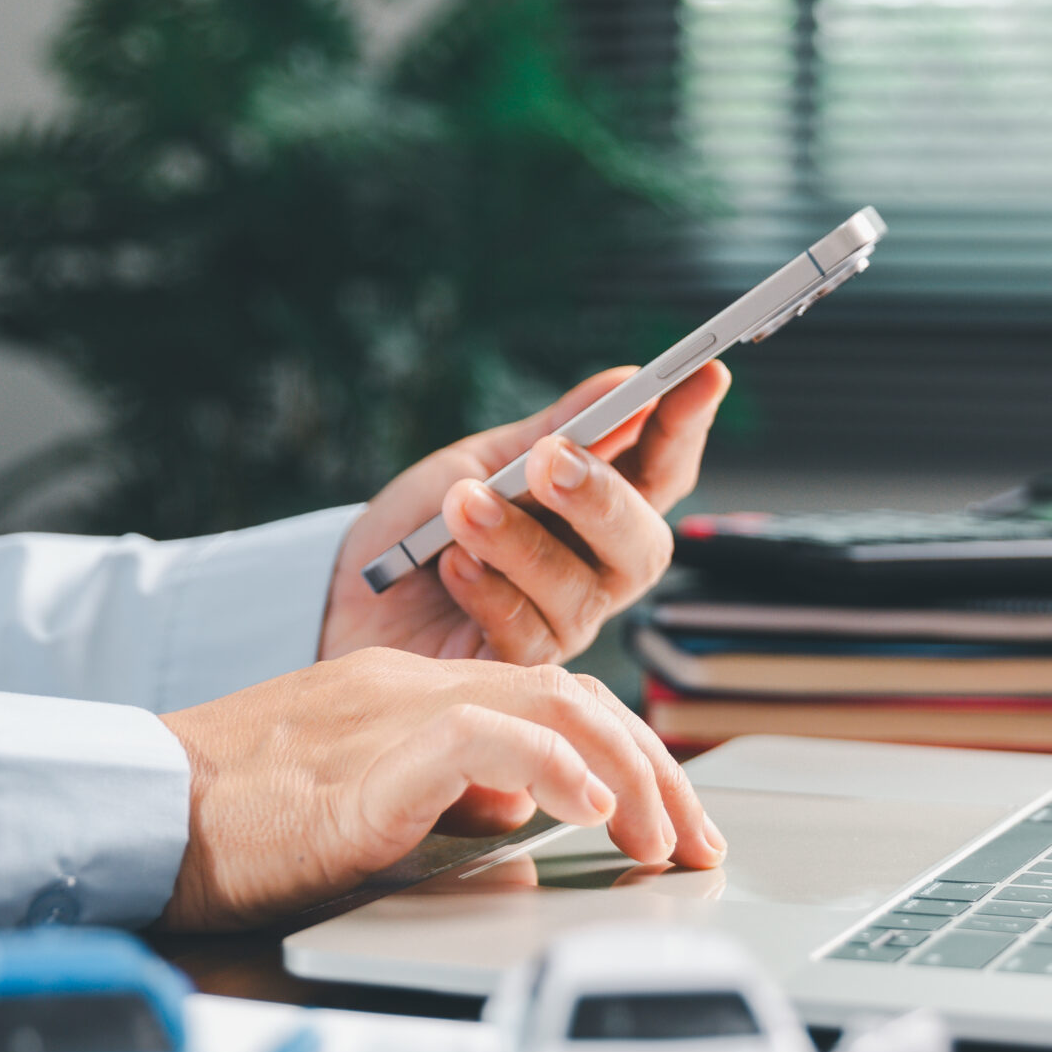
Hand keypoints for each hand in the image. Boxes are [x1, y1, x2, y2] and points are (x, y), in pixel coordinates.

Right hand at [156, 649, 723, 930]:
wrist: (136, 815)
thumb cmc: (228, 824)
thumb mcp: (361, 803)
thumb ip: (443, 793)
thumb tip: (518, 814)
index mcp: (411, 697)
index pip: (554, 697)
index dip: (631, 753)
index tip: (675, 818)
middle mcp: (413, 691)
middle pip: (576, 695)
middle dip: (658, 767)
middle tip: (699, 839)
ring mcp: (392, 718)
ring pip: (554, 704)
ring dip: (631, 775)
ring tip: (665, 839)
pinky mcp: (370, 764)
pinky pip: (487, 741)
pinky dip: (558, 771)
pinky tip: (596, 816)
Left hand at [319, 362, 730, 664]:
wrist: (347, 596)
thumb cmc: (422, 529)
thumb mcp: (480, 462)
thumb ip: (554, 430)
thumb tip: (628, 380)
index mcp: (597, 512)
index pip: (664, 470)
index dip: (688, 428)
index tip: (704, 376)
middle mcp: (595, 574)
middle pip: (643, 546)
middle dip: (603, 500)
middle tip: (553, 460)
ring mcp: (563, 627)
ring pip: (577, 592)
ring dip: (519, 541)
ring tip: (462, 504)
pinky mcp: (519, 675)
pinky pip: (524, 635)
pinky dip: (485, 590)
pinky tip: (449, 565)